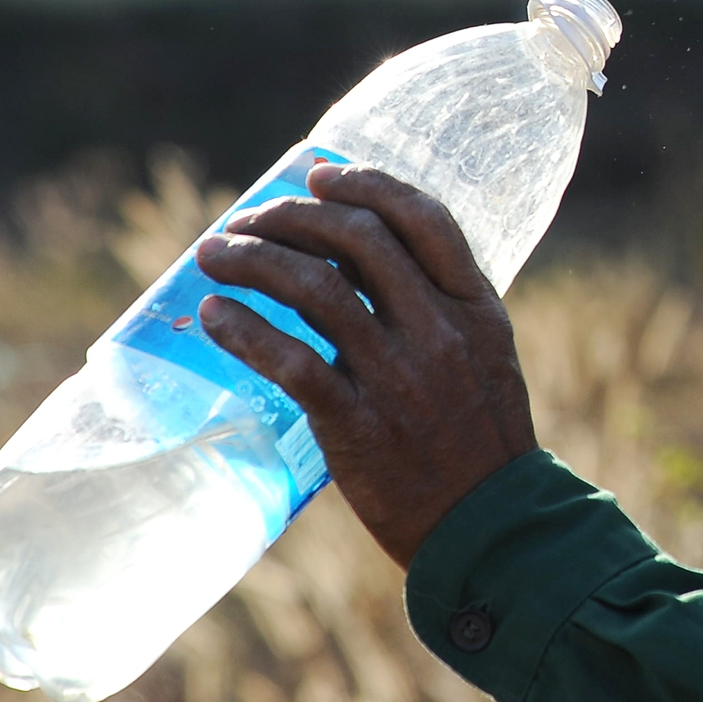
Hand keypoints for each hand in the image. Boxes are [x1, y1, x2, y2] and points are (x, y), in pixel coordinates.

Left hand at [196, 163, 536, 567]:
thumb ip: (437, 307)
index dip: (367, 185)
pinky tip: (214, 313)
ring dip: (254, 260)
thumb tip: (359, 262)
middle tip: (250, 220)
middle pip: (357, 241)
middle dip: (293, 217)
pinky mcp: (357, 424)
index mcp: (476, 307)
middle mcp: (439, 331)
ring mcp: (398, 376)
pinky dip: (244, 328)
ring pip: (314, 289)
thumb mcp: (484, 356)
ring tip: (214, 254)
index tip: (320, 174)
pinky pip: (290, 360)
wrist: (487, 526)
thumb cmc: (480, 439)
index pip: (422, 218)